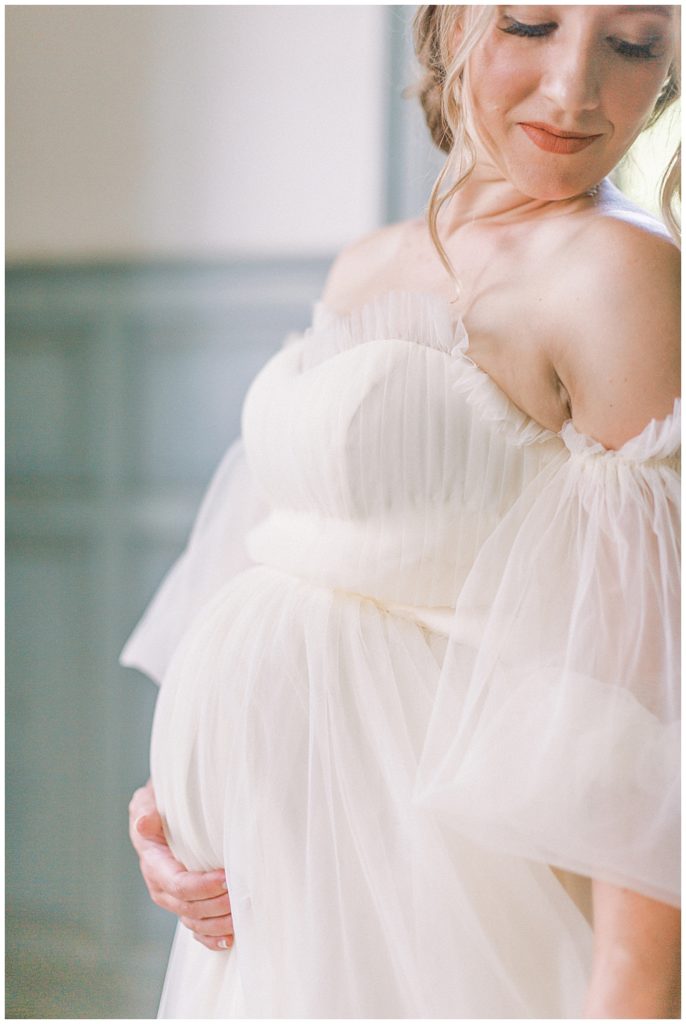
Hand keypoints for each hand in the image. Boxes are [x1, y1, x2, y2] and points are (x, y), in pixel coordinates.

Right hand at [128, 779, 233, 951]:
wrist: (158, 820)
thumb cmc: (158, 808)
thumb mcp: (147, 802)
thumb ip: (146, 810)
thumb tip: (145, 821)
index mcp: (154, 865)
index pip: (179, 885)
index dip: (204, 886)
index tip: (227, 878)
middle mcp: (162, 888)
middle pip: (191, 907)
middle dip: (219, 905)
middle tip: (245, 895)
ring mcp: (173, 901)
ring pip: (196, 922)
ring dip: (220, 923)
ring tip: (243, 915)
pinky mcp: (184, 907)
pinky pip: (196, 931)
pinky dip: (212, 939)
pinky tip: (230, 938)